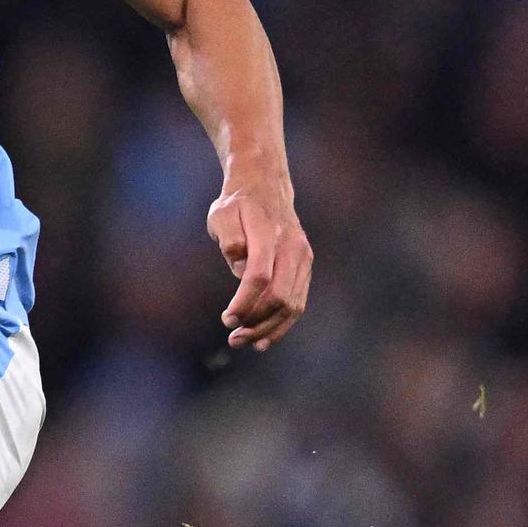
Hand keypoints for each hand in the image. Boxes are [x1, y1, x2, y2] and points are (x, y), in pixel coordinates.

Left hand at [208, 181, 312, 349]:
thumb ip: (229, 238)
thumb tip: (240, 268)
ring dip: (268, 329)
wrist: (265, 186)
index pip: (260, 276)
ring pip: (292, 304)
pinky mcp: (305, 266)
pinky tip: (264, 340)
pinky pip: (298, 302)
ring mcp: (302, 257)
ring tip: (243, 340)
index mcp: (268, 232)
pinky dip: (282, 324)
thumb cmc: (237, 204)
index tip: (227, 318)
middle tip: (233, 336)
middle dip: (256, 322)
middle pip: (280, 296)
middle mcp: (291, 246)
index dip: (244, 302)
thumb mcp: (222, 213)